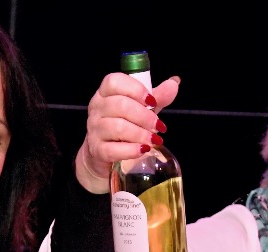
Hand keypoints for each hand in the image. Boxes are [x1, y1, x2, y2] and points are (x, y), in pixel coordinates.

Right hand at [75, 72, 180, 193]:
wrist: (106, 153)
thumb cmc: (125, 125)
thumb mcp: (141, 108)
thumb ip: (157, 97)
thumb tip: (173, 83)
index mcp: (105, 92)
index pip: (114, 82)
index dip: (136, 89)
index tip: (152, 101)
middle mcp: (96, 108)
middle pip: (120, 105)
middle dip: (144, 116)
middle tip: (158, 126)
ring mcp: (94, 129)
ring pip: (118, 127)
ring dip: (140, 134)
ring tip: (153, 139)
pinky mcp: (96, 150)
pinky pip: (113, 150)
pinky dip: (131, 150)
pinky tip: (143, 150)